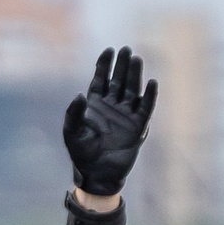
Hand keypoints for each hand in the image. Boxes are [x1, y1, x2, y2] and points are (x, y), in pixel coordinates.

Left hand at [63, 46, 156, 196]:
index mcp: (94, 105)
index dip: (104, 64)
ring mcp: (125, 115)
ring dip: (134, 75)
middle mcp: (111, 106)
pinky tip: (152, 83)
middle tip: (126, 50)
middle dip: (121, 65)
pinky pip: (145, 108)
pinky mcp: (137, 127)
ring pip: (132, 90)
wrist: (97, 174)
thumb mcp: (71, 132)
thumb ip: (73, 113)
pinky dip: (149, 96)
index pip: (100, 79)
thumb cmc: (82, 153)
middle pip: (118, 80)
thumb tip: (80, 95)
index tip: (109, 50)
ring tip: (136, 59)